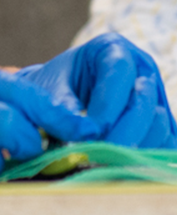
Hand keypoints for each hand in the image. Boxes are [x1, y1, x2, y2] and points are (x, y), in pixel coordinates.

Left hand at [17, 33, 176, 147]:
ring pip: (158, 125)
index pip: (120, 72)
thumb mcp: (50, 88)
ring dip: (134, 148)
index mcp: (113, 48)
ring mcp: (155, 96)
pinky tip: (119, 165)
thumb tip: (83, 136)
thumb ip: (63, 109)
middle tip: (99, 157)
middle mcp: (141, 68)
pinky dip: (145, 157)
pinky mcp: (160, 123)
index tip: (92, 132)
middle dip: (122, 133)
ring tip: (105, 162)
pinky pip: (165, 144)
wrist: (61, 96)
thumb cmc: (54, 86)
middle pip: (144, 100)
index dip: (108, 104)